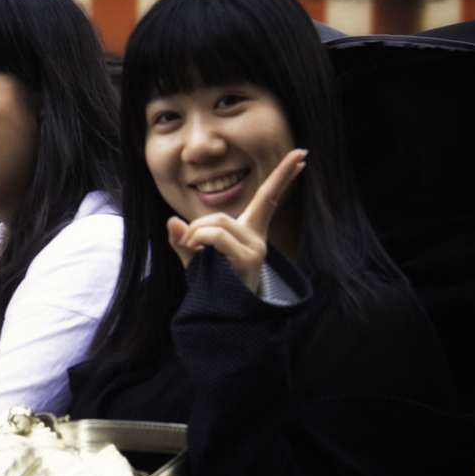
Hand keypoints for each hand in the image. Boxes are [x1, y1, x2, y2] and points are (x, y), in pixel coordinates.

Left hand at [167, 148, 306, 292]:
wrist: (228, 321)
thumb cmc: (215, 288)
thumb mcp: (196, 260)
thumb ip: (184, 240)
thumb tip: (172, 221)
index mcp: (250, 233)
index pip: (269, 198)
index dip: (284, 175)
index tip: (302, 154)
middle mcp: (257, 239)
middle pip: (221, 215)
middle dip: (197, 227)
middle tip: (184, 243)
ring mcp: (255, 249)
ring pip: (218, 223)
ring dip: (195, 233)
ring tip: (189, 250)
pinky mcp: (247, 259)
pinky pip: (218, 237)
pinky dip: (200, 238)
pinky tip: (194, 251)